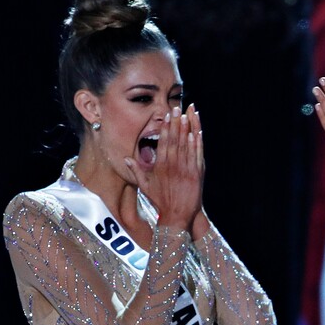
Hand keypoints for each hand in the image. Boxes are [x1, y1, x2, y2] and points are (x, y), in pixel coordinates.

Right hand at [125, 103, 204, 229]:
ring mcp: (186, 169)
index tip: (168, 115)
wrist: (177, 217)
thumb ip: (136, 170)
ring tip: (189, 113)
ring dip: (189, 128)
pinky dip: (198, 142)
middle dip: (178, 122)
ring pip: (188, 144)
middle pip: (176, 139)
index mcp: (161, 166)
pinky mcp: (197, 174)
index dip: (167, 127)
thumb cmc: (161, 202)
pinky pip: (198, 155)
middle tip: (178, 108)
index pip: (164, 142)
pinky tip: (197, 132)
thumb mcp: (145, 186)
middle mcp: (174, 166)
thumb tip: (126, 158)